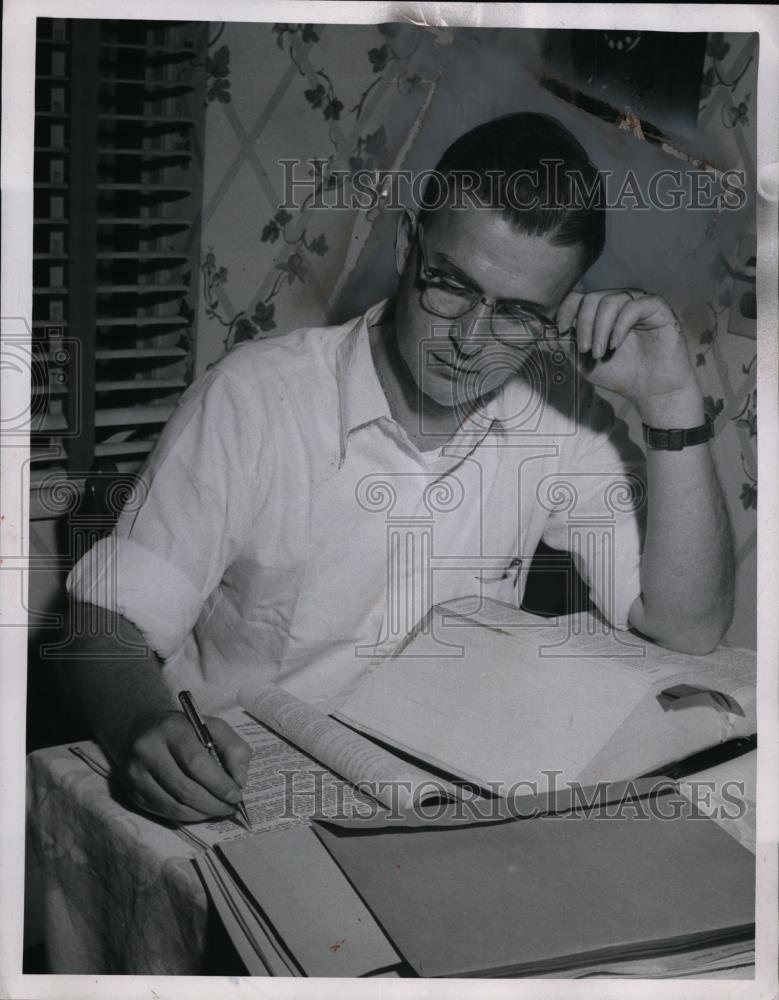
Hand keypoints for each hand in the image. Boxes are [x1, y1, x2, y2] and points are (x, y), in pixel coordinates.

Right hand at [117, 711, 250, 822]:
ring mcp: (136, 773)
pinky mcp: (132, 792)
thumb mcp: (215, 729)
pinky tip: (200, 811)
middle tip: (230, 808)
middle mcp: (148, 750)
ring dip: (202, 814)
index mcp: (171, 729)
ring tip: (218, 810)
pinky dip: (186, 817)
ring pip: (174, 805)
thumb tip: (239, 780)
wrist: (146, 730)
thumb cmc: (187, 731)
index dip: (219, 784)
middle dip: (213, 803)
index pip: (196, 763)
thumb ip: (234, 749)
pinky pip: (164, 812)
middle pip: (184, 788)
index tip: (236, 795)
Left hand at [555, 289, 699, 412]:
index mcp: (601, 312)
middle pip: (592, 298)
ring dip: (600, 328)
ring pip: (610, 300)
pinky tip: (615, 345)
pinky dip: (619, 325)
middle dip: (584, 324)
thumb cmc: (620, 374)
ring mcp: (638, 303)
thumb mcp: (583, 362)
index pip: (579, 297)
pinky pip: (633, 306)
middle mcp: (619, 303)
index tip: (562, 330)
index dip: (567, 310)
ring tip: (600, 353)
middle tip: (585, 350)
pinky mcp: (657, 308)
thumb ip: (567, 344)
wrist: (651, 390)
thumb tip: (546, 331)